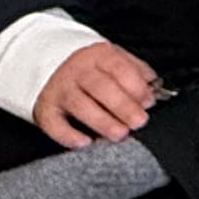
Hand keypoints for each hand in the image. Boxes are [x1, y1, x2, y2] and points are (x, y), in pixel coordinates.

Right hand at [32, 40, 158, 146]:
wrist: (49, 63)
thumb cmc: (92, 68)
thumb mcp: (115, 59)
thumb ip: (136, 72)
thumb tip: (153, 91)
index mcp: (98, 56)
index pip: (119, 68)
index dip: (136, 87)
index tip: (148, 102)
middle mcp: (77, 71)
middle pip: (100, 87)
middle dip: (123, 106)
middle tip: (138, 122)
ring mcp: (59, 89)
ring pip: (80, 105)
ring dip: (102, 121)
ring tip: (120, 134)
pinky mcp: (45, 109)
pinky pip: (54, 124)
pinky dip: (68, 135)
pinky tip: (85, 142)